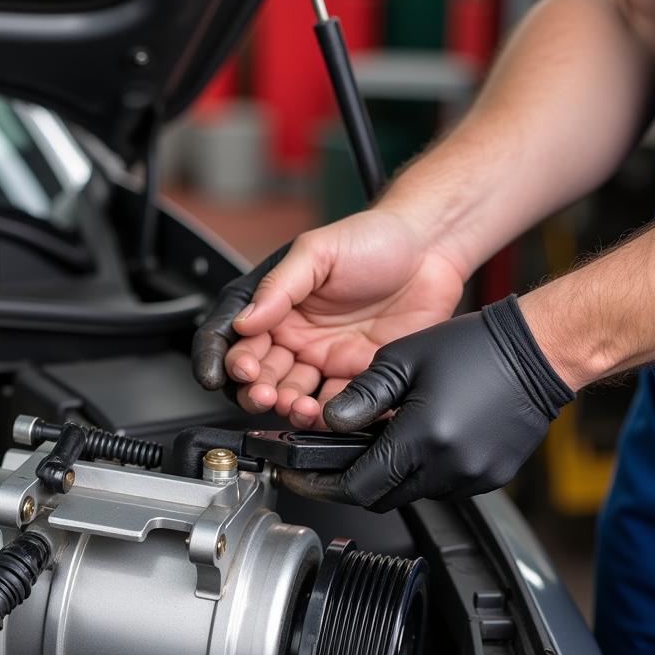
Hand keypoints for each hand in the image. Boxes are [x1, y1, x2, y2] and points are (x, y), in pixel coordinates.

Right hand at [191, 209, 466, 426]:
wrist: (432, 248)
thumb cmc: (374, 238)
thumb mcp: (316, 251)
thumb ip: (278, 287)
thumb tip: (244, 321)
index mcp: (274, 305)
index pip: (232, 338)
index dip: (222, 358)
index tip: (229, 372)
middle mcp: (293, 336)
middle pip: (259, 376)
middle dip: (255, 389)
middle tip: (263, 392)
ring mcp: (324, 359)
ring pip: (292, 396)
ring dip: (287, 406)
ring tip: (295, 405)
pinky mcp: (356, 376)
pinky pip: (335, 405)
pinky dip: (326, 416)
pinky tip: (325, 412)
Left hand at [279, 296, 574, 510]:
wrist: (541, 352)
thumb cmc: (476, 348)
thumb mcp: (404, 360)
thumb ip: (361, 395)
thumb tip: (326, 421)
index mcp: (422, 439)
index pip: (356, 486)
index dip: (321, 485)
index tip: (300, 476)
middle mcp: (448, 467)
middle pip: (380, 498)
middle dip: (351, 483)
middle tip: (331, 461)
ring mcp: (472, 478)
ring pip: (410, 494)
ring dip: (389, 476)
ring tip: (384, 441)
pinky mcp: (489, 478)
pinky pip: (441, 487)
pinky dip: (421, 472)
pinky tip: (423, 441)